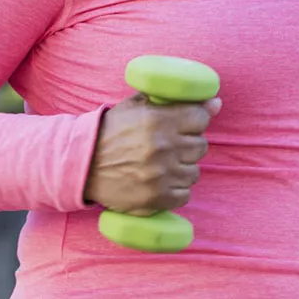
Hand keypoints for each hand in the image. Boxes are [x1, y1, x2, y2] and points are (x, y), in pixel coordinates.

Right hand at [83, 94, 221, 214]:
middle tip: (173, 143)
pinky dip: (177, 188)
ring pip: (194, 171)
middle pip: (201, 145)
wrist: (83, 163)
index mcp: (159, 120)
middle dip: (189, 143)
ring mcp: (160, 175)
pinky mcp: (155, 198)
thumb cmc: (113, 129)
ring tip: (165, 162)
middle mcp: (163, 147)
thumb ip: (175, 100)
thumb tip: (215, 102)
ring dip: (183, 167)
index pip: (201, 118)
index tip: (187, 123)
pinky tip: (162, 179)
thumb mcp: (138, 105)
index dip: (196, 119)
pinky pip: (185, 194)